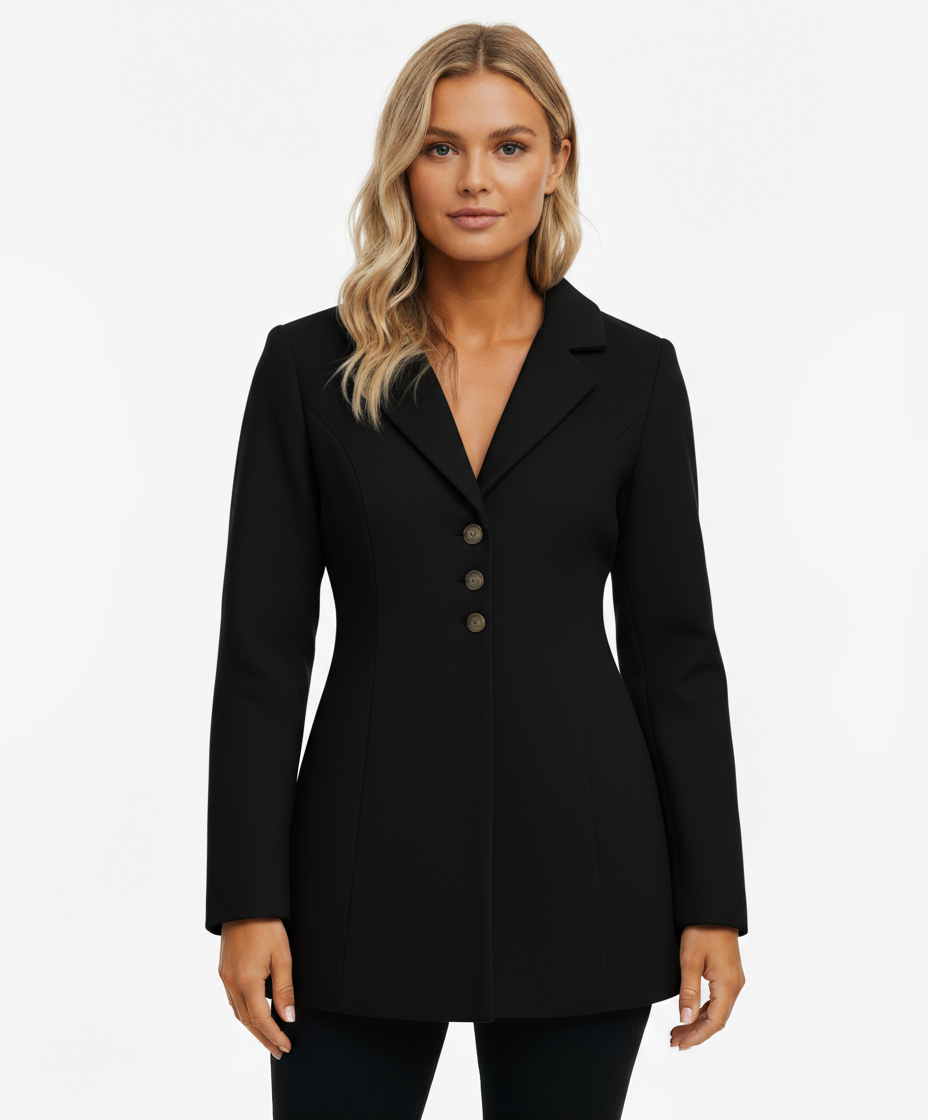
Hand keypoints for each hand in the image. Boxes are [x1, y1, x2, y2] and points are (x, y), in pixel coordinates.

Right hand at [218, 918, 295, 1057]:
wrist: (245, 904)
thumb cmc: (266, 926)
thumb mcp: (283, 956)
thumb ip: (285, 990)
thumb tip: (288, 1018)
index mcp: (247, 980)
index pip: (261, 1020)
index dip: (274, 1036)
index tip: (286, 1046)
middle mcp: (231, 982)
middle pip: (247, 1022)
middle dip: (263, 1039)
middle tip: (278, 1050)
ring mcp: (224, 977)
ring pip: (237, 1013)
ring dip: (253, 1028)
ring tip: (268, 1038)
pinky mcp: (223, 971)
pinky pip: (232, 1000)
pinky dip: (244, 1013)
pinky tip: (253, 1015)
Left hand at [670, 925, 744, 1049]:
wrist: (713, 909)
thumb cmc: (702, 930)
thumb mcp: (690, 960)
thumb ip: (688, 992)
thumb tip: (685, 1019)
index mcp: (728, 985)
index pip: (714, 1022)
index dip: (697, 1036)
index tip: (680, 1044)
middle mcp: (735, 985)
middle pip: (717, 1019)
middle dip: (696, 1032)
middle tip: (674, 1040)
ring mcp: (733, 980)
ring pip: (718, 1011)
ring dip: (699, 1023)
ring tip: (678, 1031)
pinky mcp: (728, 975)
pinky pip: (718, 1000)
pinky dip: (704, 1010)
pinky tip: (691, 1014)